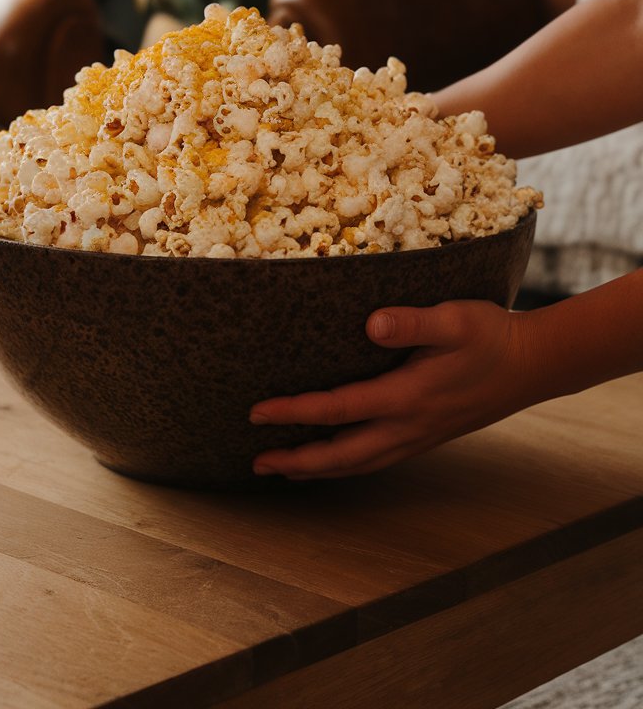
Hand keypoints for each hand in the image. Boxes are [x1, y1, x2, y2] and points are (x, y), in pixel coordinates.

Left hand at [250, 300, 537, 478]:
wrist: (532, 363)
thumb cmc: (490, 334)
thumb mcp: (455, 318)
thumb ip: (413, 322)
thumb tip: (371, 325)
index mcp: (407, 396)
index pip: (336, 410)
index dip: (292, 413)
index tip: (255, 413)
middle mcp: (408, 425)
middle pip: (340, 455)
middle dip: (296, 462)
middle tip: (256, 463)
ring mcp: (418, 436)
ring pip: (358, 464)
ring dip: (318, 470)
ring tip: (283, 470)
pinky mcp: (426, 436)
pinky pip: (376, 460)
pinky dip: (346, 466)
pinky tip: (335, 460)